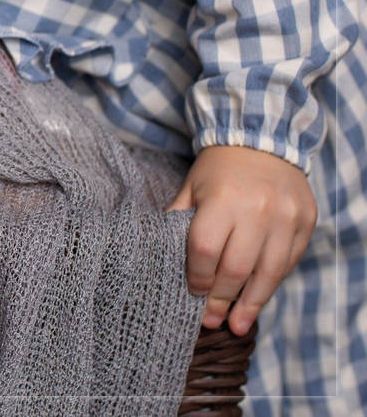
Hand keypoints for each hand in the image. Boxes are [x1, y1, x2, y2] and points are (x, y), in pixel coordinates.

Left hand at [166, 145, 315, 334]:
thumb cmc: (218, 169)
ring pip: (268, 273)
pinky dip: (271, 284)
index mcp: (223, 199)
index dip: (197, 276)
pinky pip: (288, 263)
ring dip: (251, 304)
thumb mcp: (191, 188)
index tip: (192, 292)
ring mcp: (286, 218)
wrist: (262, 140)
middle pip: (237, 267)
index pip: (206, 249)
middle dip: (221, 298)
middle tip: (210, 320)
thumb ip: (179, 220)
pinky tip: (258, 300)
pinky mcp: (305, 223)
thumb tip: (162, 258)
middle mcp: (258, 210)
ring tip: (236, 325)